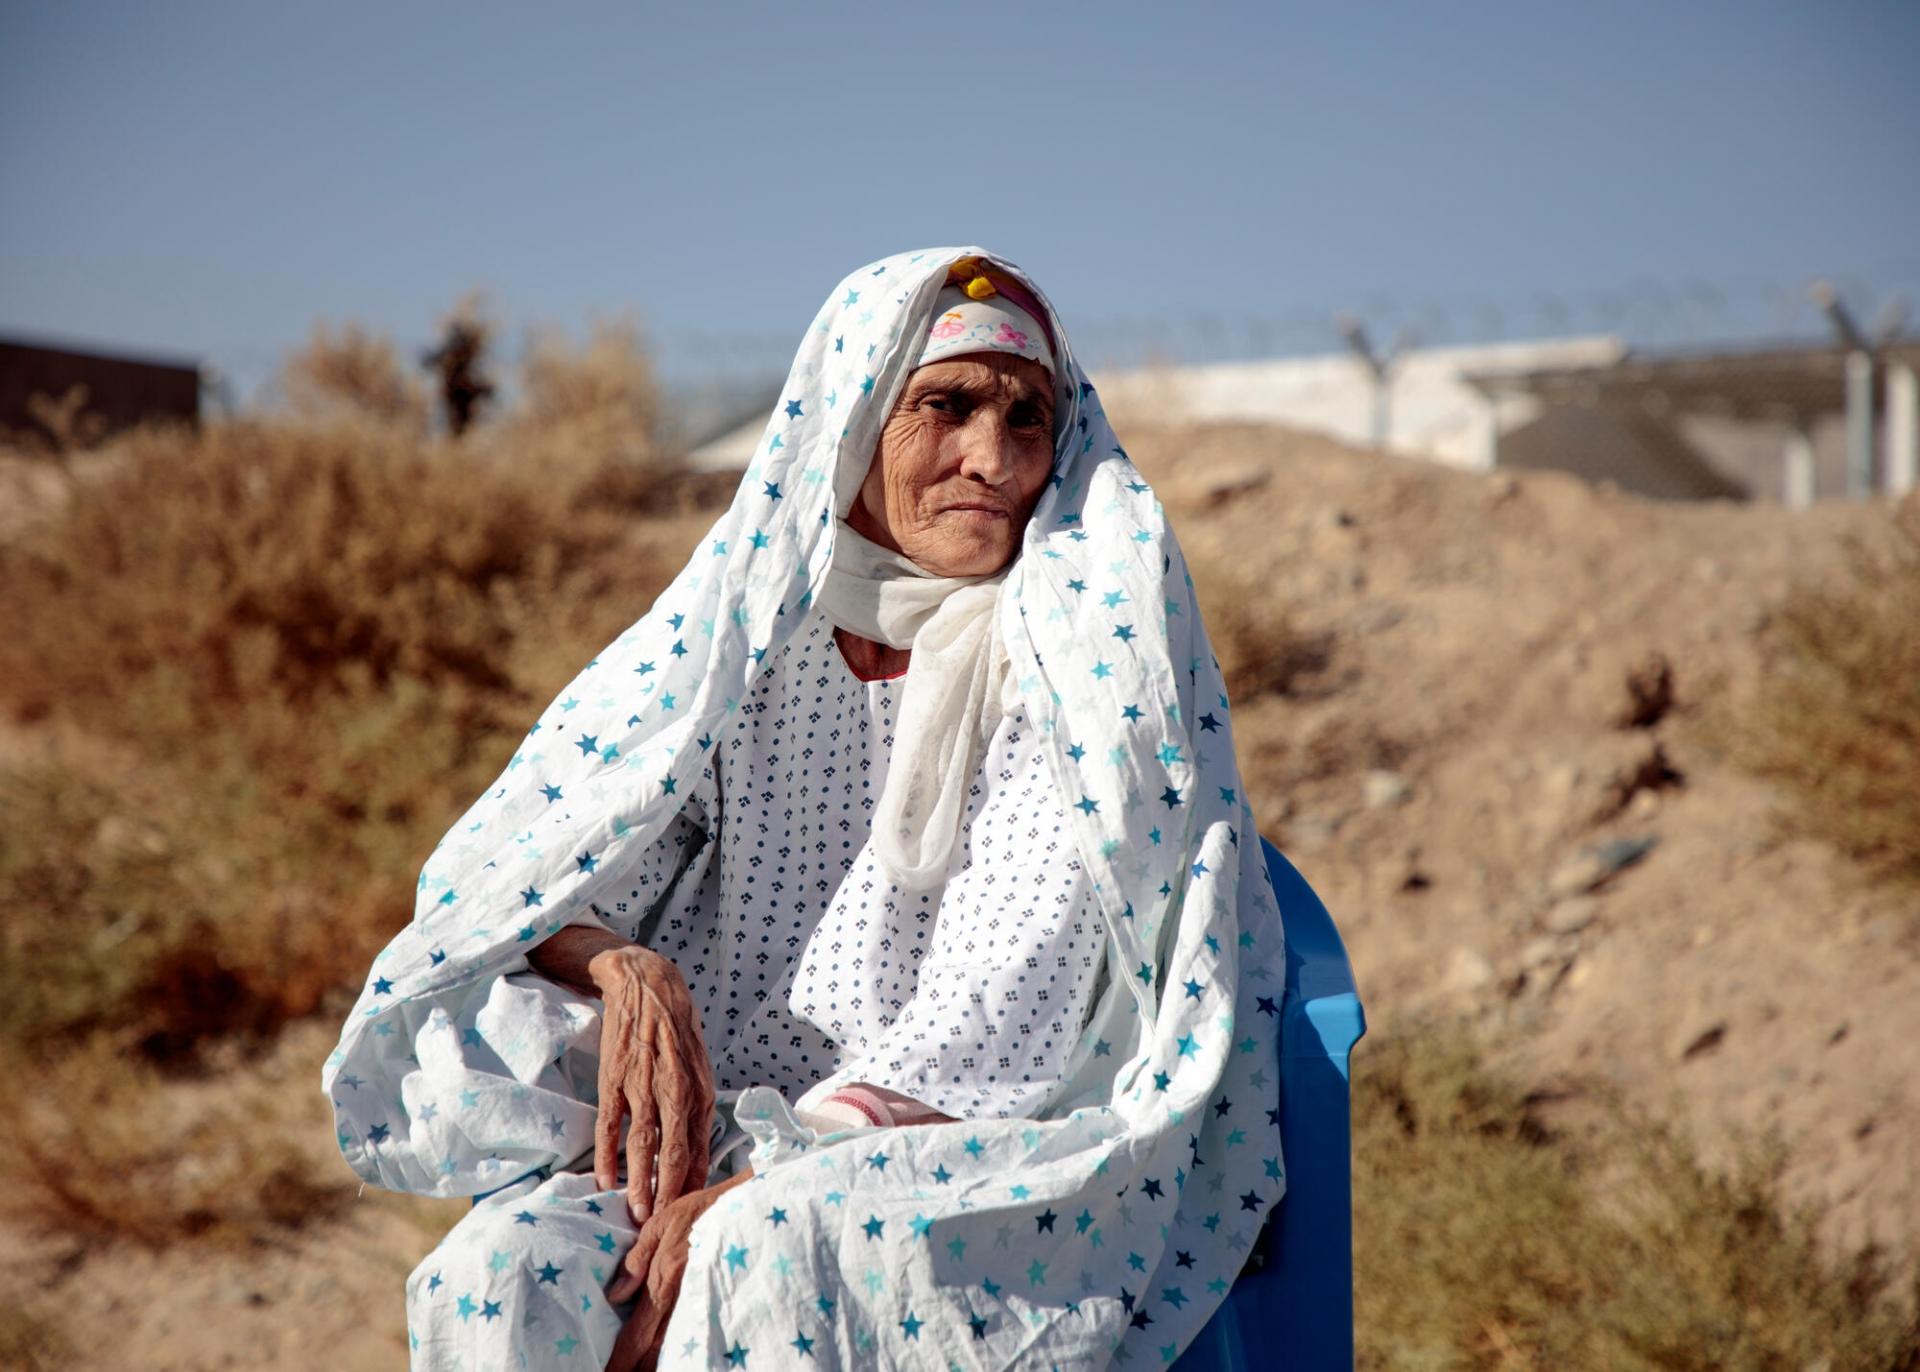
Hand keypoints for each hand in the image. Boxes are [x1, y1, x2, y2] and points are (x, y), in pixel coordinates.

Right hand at [587, 944, 716, 1226]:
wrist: (646, 984)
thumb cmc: (678, 1032)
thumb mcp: (700, 1068)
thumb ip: (699, 1111)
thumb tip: (699, 1157)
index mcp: (701, 1089)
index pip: (700, 1148)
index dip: (694, 1184)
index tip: (691, 1215)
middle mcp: (674, 1089)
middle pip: (674, 1152)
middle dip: (669, 1193)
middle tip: (663, 1227)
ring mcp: (641, 1084)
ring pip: (642, 1144)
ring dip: (640, 1182)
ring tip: (637, 1215)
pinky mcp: (613, 1078)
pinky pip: (609, 1125)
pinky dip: (607, 1156)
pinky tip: (605, 1182)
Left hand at [605, 1168, 750, 1371]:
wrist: (748, 1203)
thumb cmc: (703, 1208)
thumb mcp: (662, 1221)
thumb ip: (637, 1258)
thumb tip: (615, 1295)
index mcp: (665, 1278)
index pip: (638, 1331)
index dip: (622, 1357)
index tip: (609, 1371)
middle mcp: (684, 1296)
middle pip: (657, 1348)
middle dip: (638, 1366)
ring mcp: (705, 1300)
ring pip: (678, 1345)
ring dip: (659, 1362)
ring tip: (643, 1370)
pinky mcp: (721, 1299)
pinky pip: (697, 1331)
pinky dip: (684, 1348)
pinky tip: (675, 1357)